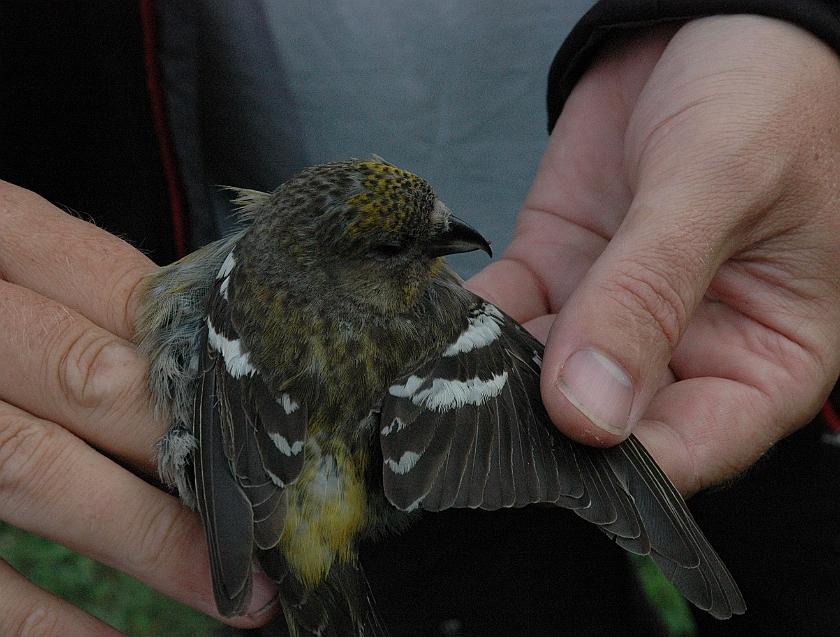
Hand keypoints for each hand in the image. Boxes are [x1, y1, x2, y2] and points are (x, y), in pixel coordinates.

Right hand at [0, 182, 278, 633]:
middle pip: (91, 380)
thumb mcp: (10, 263)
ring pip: (35, 471)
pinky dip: (48, 620)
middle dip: (193, 456)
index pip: (128, 296)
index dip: (210, 370)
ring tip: (239, 595)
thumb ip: (95, 306)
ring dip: (151, 542)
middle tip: (278, 520)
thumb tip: (212, 381)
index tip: (283, 432)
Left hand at [468, 15, 839, 494]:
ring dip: (491, 378)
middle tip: (468, 428)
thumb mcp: (717, 185)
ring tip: (434, 385)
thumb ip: (650, 294)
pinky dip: (470, 323)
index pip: (693, 448)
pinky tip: (433, 330)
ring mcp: (615, 311)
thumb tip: (588, 411)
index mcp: (764, 355)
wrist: (714, 17)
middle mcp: (687, 348)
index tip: (549, 468)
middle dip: (537, 428)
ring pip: (542, 373)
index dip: (622, 471)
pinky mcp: (561, 269)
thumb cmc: (768, 91)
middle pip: (607, 424)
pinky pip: (508, 313)